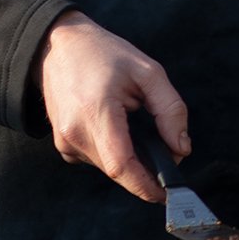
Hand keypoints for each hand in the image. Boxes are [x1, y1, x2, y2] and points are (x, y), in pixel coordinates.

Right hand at [34, 11, 189, 203]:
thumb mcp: (148, 71)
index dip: (146, 186)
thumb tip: (181, 148)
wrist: (57, 46)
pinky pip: (96, 160)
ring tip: (141, 131)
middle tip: (166, 150)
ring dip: (130, 160)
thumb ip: (170, 110)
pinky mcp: (62, 144)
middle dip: (146, 171)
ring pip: (108, 167)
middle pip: (118, 171)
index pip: (121, 166)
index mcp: (96, 113)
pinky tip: (119, 130)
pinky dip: (114, 153)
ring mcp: (64, 142)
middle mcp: (75, 134)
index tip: (168, 193)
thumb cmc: (104, 54)